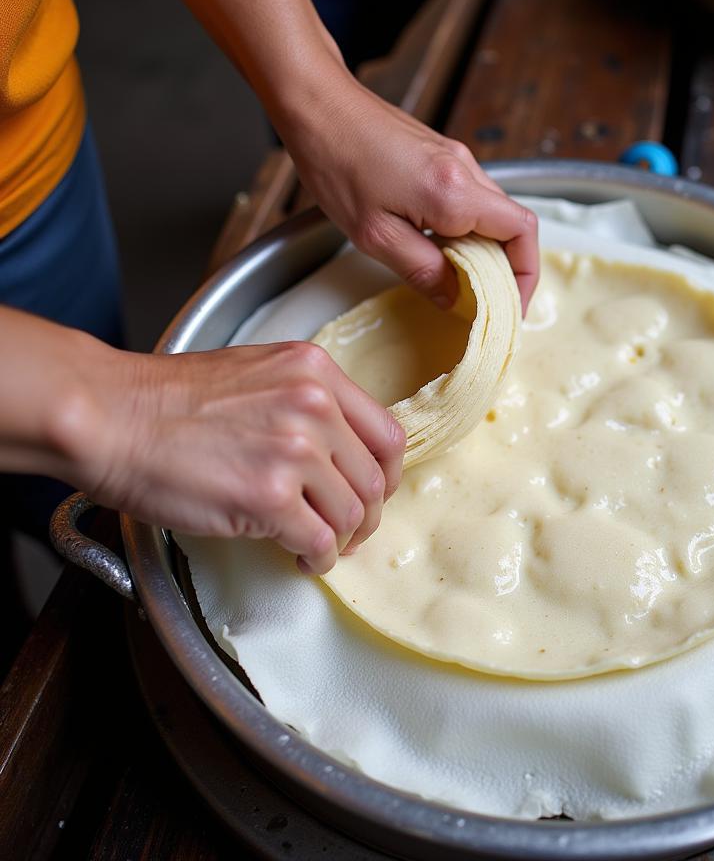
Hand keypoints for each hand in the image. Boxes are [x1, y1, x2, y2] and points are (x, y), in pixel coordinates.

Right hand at [70, 339, 405, 573]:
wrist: (109, 417)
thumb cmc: (168, 401)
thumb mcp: (256, 374)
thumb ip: (305, 401)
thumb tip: (339, 451)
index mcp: (316, 371)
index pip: (386, 432)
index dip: (387, 474)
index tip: (376, 492)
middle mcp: (314, 405)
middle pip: (375, 478)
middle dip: (367, 514)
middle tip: (350, 532)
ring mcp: (294, 451)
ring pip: (352, 513)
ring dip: (341, 540)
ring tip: (319, 546)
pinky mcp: (269, 497)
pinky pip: (318, 541)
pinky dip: (316, 559)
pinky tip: (300, 558)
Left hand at [274, 59, 539, 312]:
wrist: (317, 105)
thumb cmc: (336, 166)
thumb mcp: (374, 235)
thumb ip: (422, 270)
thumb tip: (456, 298)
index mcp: (454, 192)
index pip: (521, 232)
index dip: (525, 274)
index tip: (510, 304)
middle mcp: (466, 170)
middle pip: (512, 224)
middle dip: (506, 267)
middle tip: (482, 300)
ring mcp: (456, 158)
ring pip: (492, 212)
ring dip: (485, 248)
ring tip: (458, 276)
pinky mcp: (442, 154)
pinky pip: (471, 198)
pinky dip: (467, 228)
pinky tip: (438, 244)